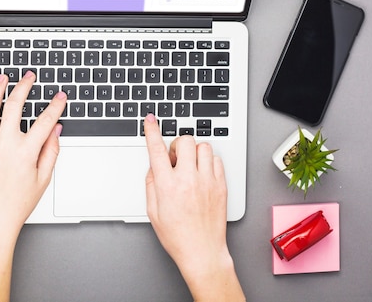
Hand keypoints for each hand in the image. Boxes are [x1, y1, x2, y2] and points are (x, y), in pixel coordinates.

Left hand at [0, 71, 66, 241]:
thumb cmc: (17, 204)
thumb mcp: (43, 179)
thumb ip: (51, 151)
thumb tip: (56, 130)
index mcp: (26, 152)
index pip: (45, 120)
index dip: (55, 105)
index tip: (60, 97)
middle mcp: (4, 145)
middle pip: (15, 106)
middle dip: (24, 86)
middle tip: (29, 77)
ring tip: (3, 78)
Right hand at [143, 114, 243, 301]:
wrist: (202, 251)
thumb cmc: (177, 236)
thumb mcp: (153, 211)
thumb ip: (151, 184)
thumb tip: (154, 167)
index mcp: (167, 185)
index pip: (157, 150)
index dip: (151, 131)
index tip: (150, 120)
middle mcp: (188, 180)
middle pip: (185, 141)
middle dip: (178, 145)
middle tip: (176, 158)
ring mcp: (207, 181)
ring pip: (203, 146)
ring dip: (194, 151)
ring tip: (190, 165)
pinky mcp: (221, 185)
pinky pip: (216, 160)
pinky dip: (208, 161)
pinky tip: (202, 173)